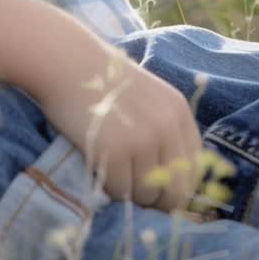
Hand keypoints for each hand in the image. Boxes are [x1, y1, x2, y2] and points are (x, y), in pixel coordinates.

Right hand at [36, 42, 206, 215]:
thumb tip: (171, 180)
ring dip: (129, 193)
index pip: (195, 169)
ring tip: (112, 173)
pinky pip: (120, 190)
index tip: (158, 190)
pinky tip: (98, 167)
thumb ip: (163, 128)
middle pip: (176, 190)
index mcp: (178, 112)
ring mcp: (141, 140)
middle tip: (134, 190)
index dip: (178, 186)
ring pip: (146, 194)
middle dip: (156, 200)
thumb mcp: (146, 96)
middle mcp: (166, 127)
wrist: (64, 59)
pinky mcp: (114, 150)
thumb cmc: (98, 78)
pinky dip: (109, 188)